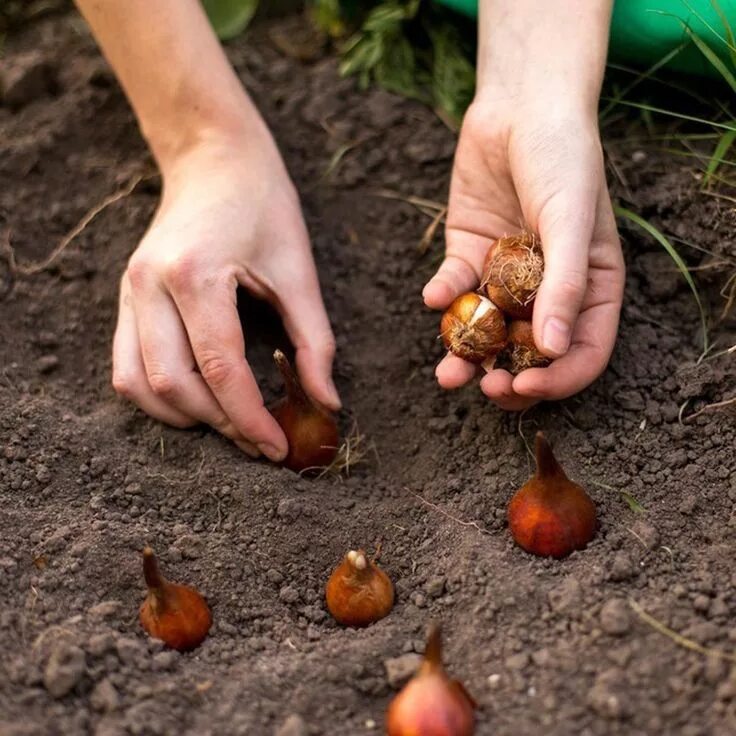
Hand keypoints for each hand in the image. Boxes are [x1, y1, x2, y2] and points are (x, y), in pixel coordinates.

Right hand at [112, 129, 338, 458]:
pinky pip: (126, 367)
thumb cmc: (264, 206)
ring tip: (231, 425)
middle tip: (261, 441)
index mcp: (196, 274)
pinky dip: (159, 396)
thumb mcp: (300, 271)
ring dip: (185, 417)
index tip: (278, 448)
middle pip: (173, 384)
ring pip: (138, 385)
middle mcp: (149, 285)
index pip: (220, 368)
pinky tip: (199, 401)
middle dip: (220, 424)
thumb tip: (328, 404)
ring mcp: (129, 292)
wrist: (214, 159)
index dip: (251, 418)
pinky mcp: (126, 298)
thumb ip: (315, 342)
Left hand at [423, 98, 624, 410]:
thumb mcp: (573, 221)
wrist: (519, 107)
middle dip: (507, 378)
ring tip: (448, 373)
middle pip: (530, 353)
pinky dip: (444, 297)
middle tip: (485, 388)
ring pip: (487, 332)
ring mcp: (506, 277)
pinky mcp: (469, 256)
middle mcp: (548, 290)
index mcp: (590, 289)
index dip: (558, 379)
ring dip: (466, 356)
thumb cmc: (563, 158)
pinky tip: (434, 295)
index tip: (526, 387)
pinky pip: (456, 289)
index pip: (582, 352)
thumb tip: (553, 350)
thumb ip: (566, 285)